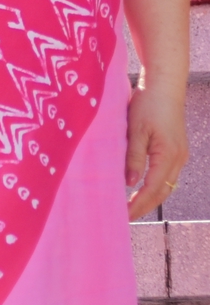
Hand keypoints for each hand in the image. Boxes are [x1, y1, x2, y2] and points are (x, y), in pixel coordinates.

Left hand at [128, 75, 188, 217]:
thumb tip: (130, 183)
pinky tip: (142, 188)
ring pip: (166, 185)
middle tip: (127, 217)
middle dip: (145, 205)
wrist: (165, 87)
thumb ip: (134, 157)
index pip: (153, 188)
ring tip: (132, 206)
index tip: (125, 215)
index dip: (139, 203)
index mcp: (168, 155)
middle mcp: (178, 159)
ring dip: (151, 197)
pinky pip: (166, 174)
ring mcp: (180, 155)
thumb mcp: (136, 130)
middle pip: (162, 191)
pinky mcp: (176, 150)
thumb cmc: (148, 105)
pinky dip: (155, 185)